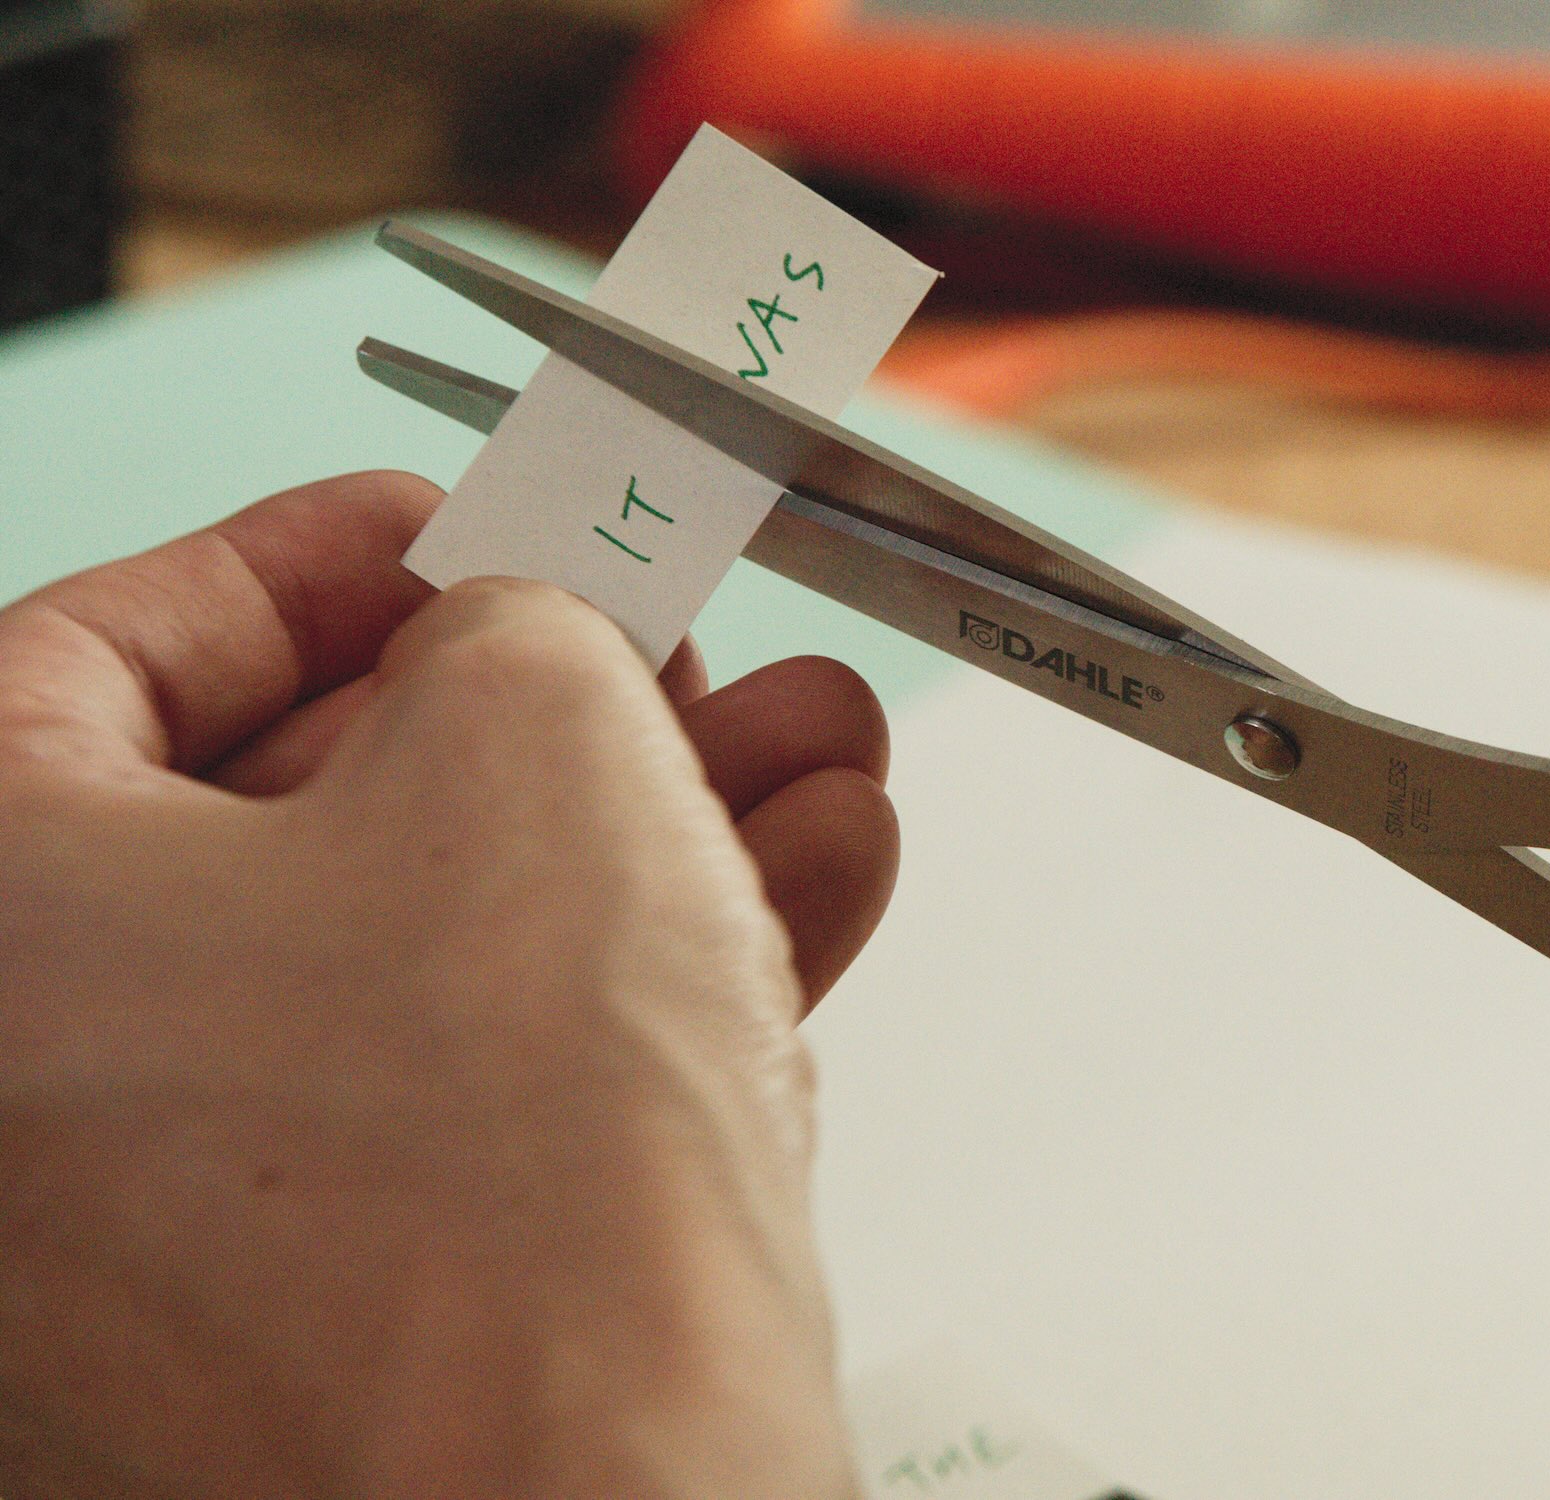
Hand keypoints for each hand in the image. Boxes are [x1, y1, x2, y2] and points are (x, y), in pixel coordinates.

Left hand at [0, 472, 897, 1495]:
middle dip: (544, 714)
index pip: (99, 652)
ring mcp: (158, 1257)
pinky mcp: (320, 1351)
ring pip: (420, 976)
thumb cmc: (497, 1186)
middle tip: (677, 655)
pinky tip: (803, 901)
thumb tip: (534, 635)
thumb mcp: (538, 752)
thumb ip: (523, 622)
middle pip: (294, 824)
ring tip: (813, 765)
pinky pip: (467, 1120)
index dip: (324, 559)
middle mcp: (29, 1103)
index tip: (472, 534)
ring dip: (645, 846)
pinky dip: (630, 1004)